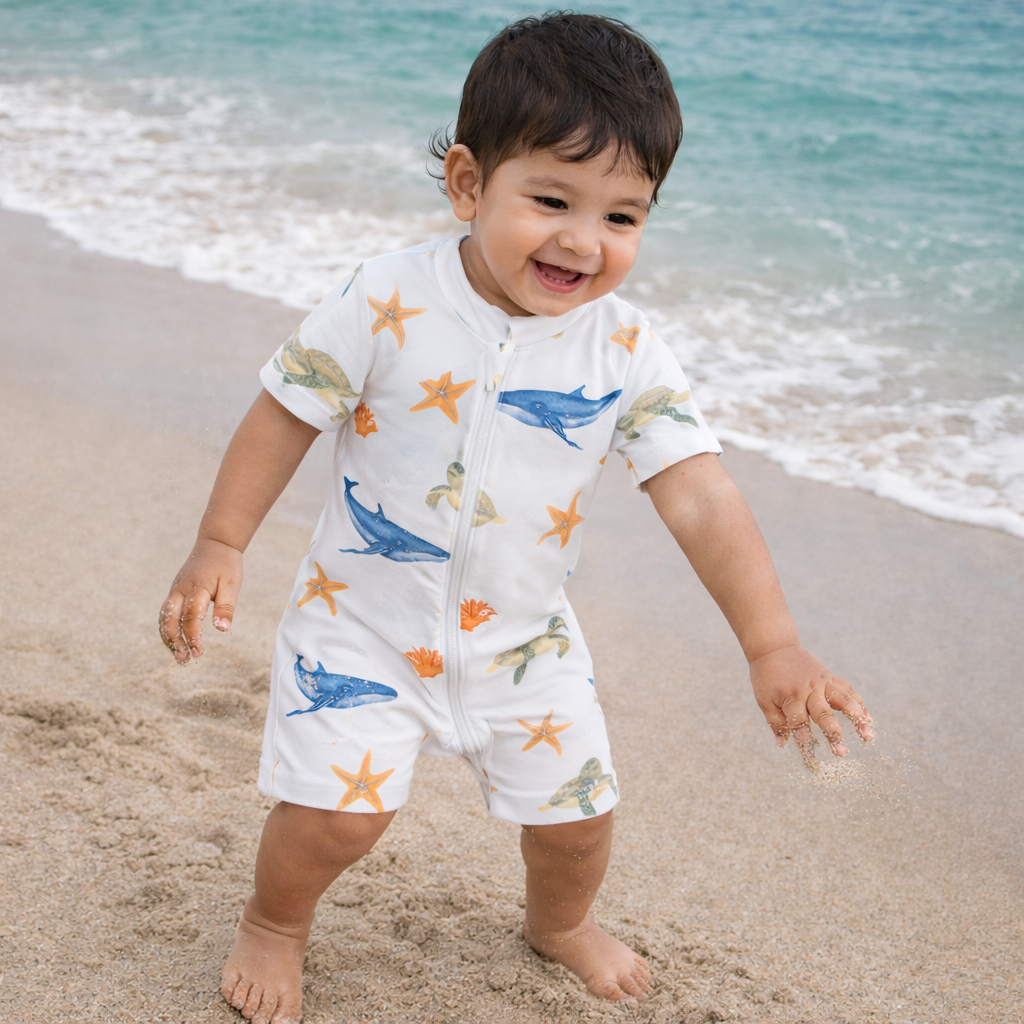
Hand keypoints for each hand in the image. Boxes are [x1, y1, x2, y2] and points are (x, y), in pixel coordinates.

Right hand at [159, 538, 242, 662]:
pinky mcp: (174, 591)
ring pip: (164, 618)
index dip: (193, 637)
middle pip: (170, 620)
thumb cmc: (226, 565)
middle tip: (184, 659)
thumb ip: (226, 607)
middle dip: (175, 641)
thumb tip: (222, 629)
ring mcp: (174, 590)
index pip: (191, 618)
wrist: (215, 544)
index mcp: (196, 588)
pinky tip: (175, 641)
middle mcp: (180, 590)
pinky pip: (166, 612)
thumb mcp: (232, 584)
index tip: (198, 652)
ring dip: (169, 637)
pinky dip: (167, 628)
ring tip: (178, 655)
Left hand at [749, 645, 873, 768]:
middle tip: (842, 753)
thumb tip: (782, 745)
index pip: (799, 725)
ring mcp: (821, 682)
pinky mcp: (829, 676)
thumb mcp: (764, 699)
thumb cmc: (766, 676)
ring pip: (842, 699)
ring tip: (867, 733)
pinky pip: (847, 690)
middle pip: (823, 714)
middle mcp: (808, 690)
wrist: (774, 646)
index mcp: (791, 698)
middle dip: (833, 734)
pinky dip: (858, 703)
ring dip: (856, 717)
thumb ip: (775, 722)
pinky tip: (867, 718)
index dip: (805, 744)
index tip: (811, 762)